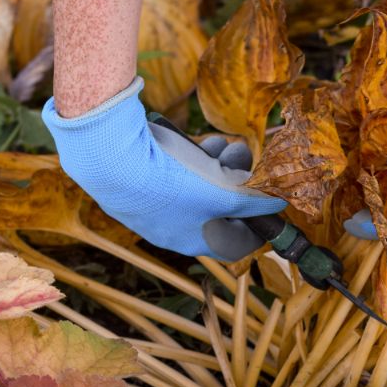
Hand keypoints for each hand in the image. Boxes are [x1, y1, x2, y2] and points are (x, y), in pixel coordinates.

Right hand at [42, 77, 286, 260]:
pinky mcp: (140, 180)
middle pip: (220, 209)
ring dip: (217, 163)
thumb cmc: (170, 182)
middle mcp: (174, 229)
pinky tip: (195, 140)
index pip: (236, 245)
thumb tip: (278, 204)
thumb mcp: (224, 194)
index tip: (268, 203)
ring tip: (221, 144)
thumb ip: (253, 201)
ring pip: (200, 186)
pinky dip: (192, 157)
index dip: (257, 225)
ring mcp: (155, 205)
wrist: (107, 157)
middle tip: (243, 156)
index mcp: (193, 241)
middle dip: (237, 180)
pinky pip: (176, 172)